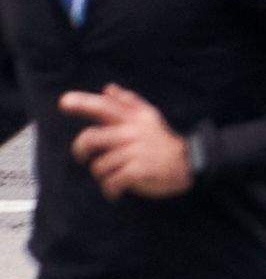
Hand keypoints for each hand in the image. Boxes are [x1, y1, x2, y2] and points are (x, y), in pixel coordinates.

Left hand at [62, 86, 191, 198]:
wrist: (189, 162)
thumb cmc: (162, 141)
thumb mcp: (149, 117)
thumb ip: (128, 102)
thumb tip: (108, 88)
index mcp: (133, 118)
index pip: (104, 107)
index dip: (83, 103)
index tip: (64, 102)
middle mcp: (132, 132)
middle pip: (90, 138)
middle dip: (81, 150)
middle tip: (84, 158)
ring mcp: (135, 151)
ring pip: (99, 165)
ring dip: (102, 175)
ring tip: (112, 176)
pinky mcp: (138, 170)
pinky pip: (111, 182)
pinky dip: (111, 190)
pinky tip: (116, 190)